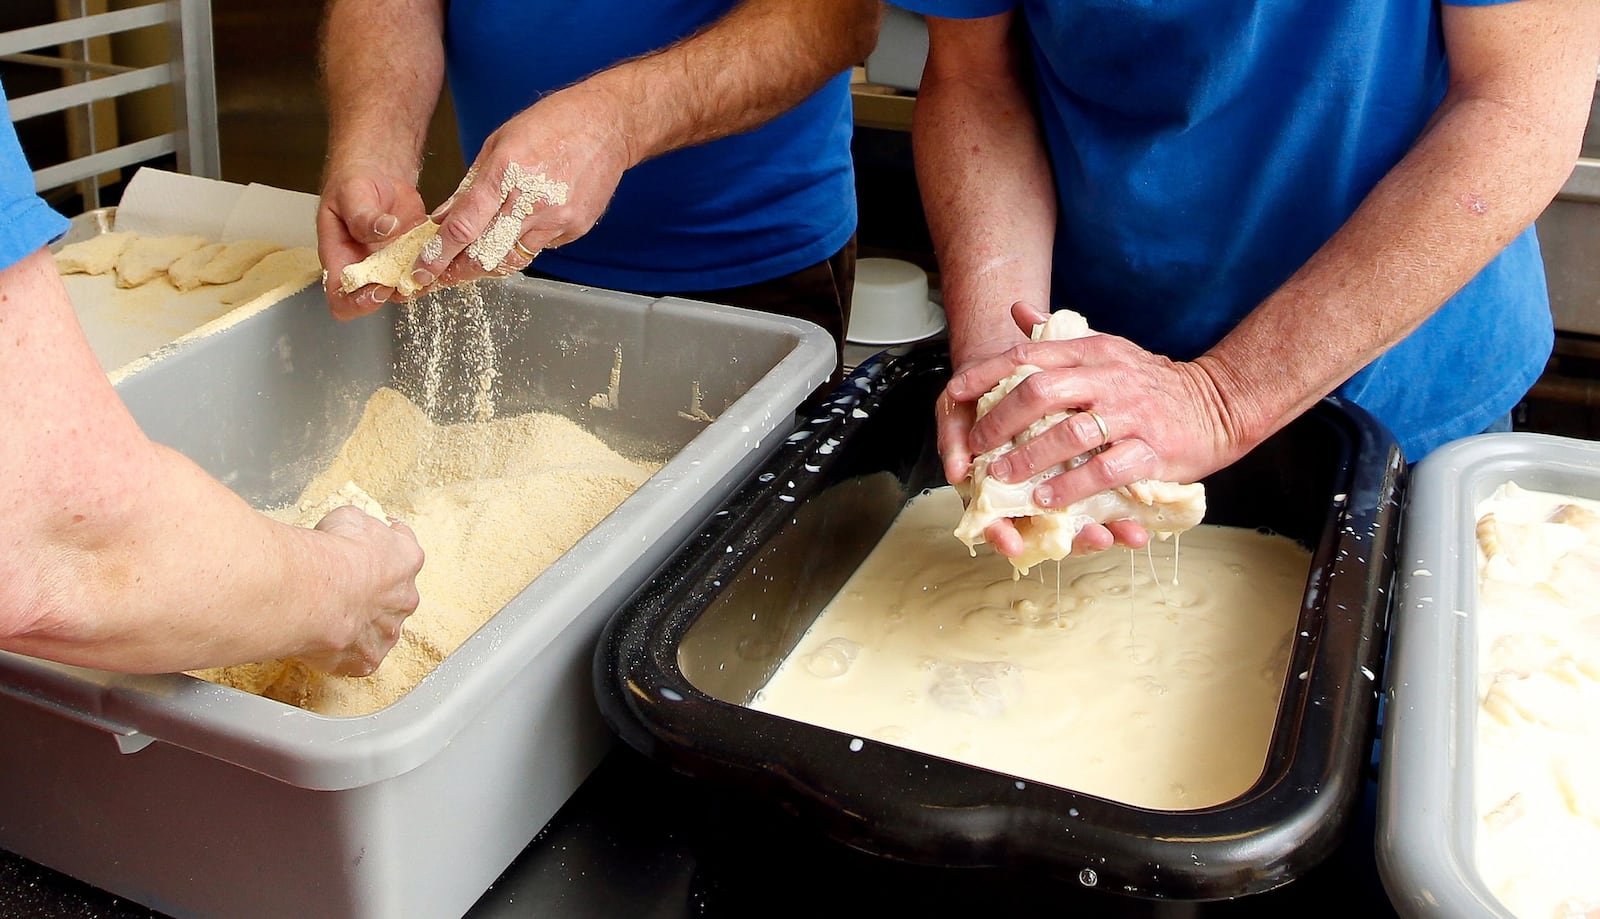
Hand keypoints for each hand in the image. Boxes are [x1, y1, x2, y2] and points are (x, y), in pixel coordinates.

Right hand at [298, 505, 424, 676]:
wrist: (318, 589)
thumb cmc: (334, 551)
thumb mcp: (349, 518)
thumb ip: (360, 527)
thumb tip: (354, 529)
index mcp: (407, 560)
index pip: (404, 553)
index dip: (385, 551)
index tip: (372, 552)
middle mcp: (405, 598)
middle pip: (394, 596)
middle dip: (373, 594)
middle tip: (344, 588)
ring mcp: (388, 632)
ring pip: (377, 630)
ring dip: (359, 624)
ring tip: (329, 617)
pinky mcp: (366, 659)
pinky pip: (357, 657)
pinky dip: (342, 651)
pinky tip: (324, 641)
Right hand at [317, 160, 427, 320]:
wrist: (378, 173)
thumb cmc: (353, 182)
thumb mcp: (351, 193)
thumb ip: (362, 215)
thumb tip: (383, 229)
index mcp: (339, 257)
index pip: (340, 296)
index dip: (356, 303)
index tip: (378, 288)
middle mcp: (364, 267)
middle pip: (375, 300)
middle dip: (394, 292)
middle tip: (410, 273)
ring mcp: (389, 264)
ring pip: (405, 288)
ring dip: (418, 281)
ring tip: (430, 261)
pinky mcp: (412, 256)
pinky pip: (424, 271)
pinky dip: (434, 266)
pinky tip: (441, 250)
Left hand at [420, 83, 633, 289]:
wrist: (608, 125)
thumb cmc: (553, 124)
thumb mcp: (499, 142)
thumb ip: (470, 185)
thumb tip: (443, 218)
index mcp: (505, 173)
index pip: (463, 226)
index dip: (437, 255)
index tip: (420, 272)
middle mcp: (531, 201)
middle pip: (485, 255)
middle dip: (456, 272)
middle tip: (437, 279)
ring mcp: (556, 219)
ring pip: (511, 259)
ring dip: (486, 265)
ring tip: (468, 264)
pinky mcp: (574, 229)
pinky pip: (538, 247)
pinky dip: (520, 244)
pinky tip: (521, 228)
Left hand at [942, 302, 1239, 555]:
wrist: (1220, 403)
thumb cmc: (1152, 383)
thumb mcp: (1106, 348)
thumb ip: (1059, 335)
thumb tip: (1016, 310)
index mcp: (1092, 352)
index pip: (1027, 355)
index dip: (985, 375)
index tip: (953, 396)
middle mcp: (1107, 377)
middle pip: (1039, 392)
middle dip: (999, 422)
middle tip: (975, 447)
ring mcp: (1130, 414)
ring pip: (1068, 433)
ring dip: (1028, 458)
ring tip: (1001, 478)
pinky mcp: (1151, 451)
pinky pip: (1104, 469)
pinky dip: (1070, 486)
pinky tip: (1046, 499)